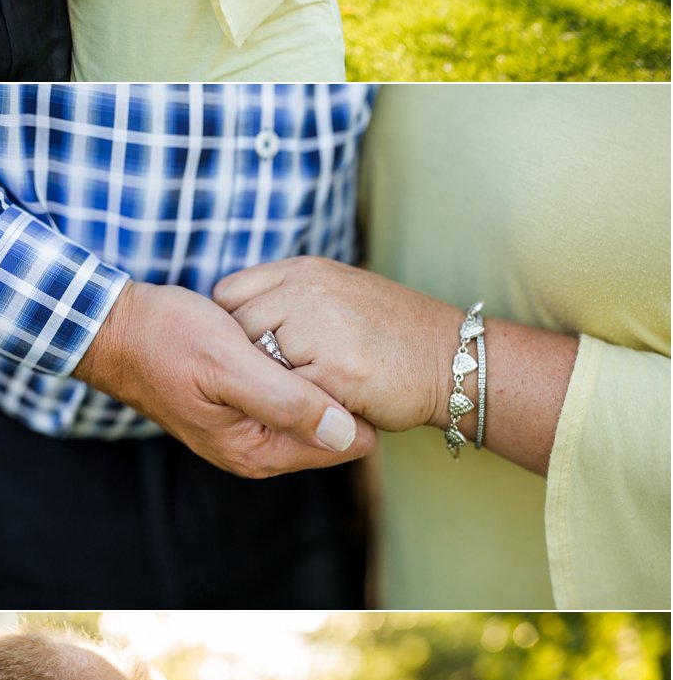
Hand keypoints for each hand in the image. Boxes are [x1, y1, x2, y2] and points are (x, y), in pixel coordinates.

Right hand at [73, 280, 375, 478]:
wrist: (116, 327)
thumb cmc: (167, 339)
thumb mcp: (230, 365)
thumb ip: (288, 402)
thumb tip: (348, 434)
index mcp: (258, 451)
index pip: (346, 443)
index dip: (360, 403)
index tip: (358, 361)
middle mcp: (256, 449)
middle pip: (333, 429)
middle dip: (344, 390)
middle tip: (344, 338)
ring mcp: (248, 428)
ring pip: (312, 407)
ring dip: (321, 376)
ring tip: (325, 332)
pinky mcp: (240, 405)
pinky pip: (288, 392)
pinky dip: (296, 367)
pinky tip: (293, 337)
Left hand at [213, 257, 455, 433]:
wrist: (453, 358)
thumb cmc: (391, 334)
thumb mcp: (336, 293)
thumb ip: (289, 297)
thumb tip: (236, 316)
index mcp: (303, 271)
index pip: (228, 295)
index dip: (231, 328)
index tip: (249, 352)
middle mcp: (307, 290)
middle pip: (235, 331)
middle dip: (245, 361)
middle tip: (270, 382)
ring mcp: (320, 328)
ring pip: (255, 364)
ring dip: (268, 385)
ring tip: (297, 393)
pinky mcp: (336, 371)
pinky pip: (286, 395)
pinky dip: (294, 408)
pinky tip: (318, 408)